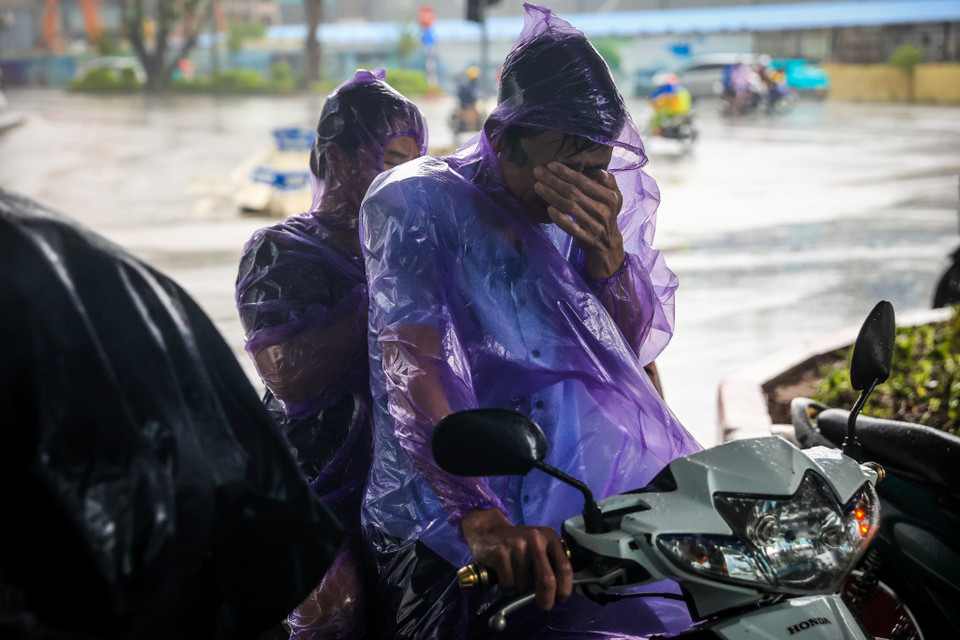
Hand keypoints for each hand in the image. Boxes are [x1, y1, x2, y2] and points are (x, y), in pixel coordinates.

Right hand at [460, 508, 572, 609]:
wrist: (489, 530)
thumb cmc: (518, 544)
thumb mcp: (539, 545)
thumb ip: (551, 563)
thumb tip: (558, 593)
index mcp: (549, 537)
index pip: (564, 567)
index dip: (564, 588)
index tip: (561, 598)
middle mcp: (535, 539)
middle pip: (547, 580)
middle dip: (546, 599)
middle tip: (544, 605)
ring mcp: (516, 546)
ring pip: (524, 585)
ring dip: (520, 589)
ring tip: (515, 576)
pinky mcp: (499, 553)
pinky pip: (508, 584)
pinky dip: (506, 587)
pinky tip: (503, 576)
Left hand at [533, 161, 624, 279]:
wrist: (608, 245)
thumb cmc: (605, 215)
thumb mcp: (614, 197)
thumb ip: (608, 181)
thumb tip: (596, 169)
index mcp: (609, 198)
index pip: (584, 182)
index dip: (567, 172)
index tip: (551, 165)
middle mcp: (603, 211)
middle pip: (574, 193)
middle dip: (554, 180)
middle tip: (537, 172)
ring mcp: (595, 226)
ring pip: (570, 208)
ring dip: (552, 195)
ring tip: (537, 186)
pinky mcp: (586, 239)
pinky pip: (571, 228)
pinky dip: (560, 218)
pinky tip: (548, 209)